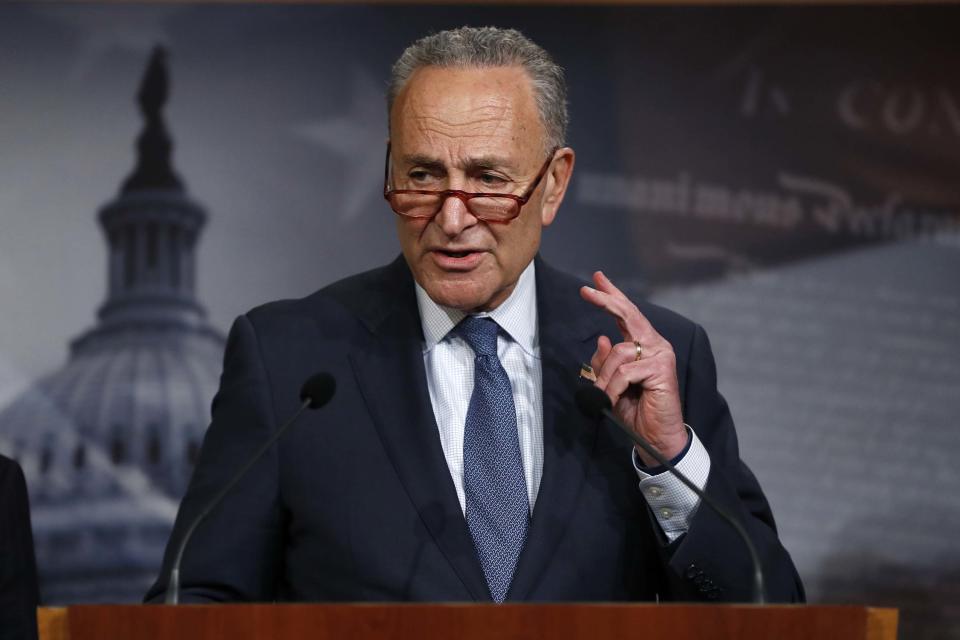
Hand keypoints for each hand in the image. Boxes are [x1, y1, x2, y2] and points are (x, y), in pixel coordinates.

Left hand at [580, 271, 686, 465]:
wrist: (655, 438)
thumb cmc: (635, 411)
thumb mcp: (611, 384)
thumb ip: (605, 363)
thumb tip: (601, 338)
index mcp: (643, 345)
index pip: (626, 314)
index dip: (612, 296)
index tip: (597, 280)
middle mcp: (655, 344)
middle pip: (628, 314)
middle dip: (606, 301)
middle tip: (585, 290)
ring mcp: (661, 354)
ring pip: (618, 353)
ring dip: (604, 378)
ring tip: (603, 396)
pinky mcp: (661, 368)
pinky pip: (625, 372)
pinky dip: (613, 387)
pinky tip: (613, 399)